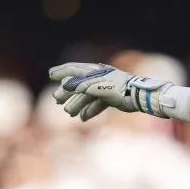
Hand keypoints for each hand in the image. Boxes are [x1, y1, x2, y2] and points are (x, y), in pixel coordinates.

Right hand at [49, 62, 172, 121]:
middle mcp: (99, 77)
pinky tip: (83, 118)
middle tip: (56, 99)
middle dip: (67, 92)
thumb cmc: (118, 88)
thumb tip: (66, 84)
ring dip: (77, 103)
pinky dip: (90, 110)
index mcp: (95, 71)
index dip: (62, 71)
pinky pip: (98, 104)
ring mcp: (106, 88)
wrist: (138, 96)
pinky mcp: (112, 98)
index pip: (75, 69)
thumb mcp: (97, 86)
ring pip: (87, 96)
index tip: (51, 74)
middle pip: (79, 84)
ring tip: (69, 112)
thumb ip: (81, 85)